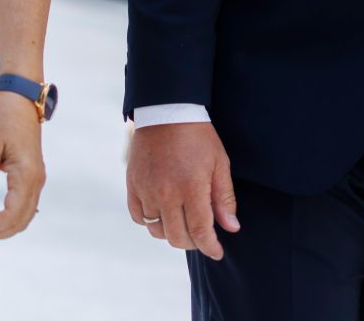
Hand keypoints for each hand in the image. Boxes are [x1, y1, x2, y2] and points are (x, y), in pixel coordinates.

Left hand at [0, 92, 45, 242]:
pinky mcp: (33, 175)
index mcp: (26, 175)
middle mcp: (37, 180)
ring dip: (3, 229)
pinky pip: (25, 206)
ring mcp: (37, 178)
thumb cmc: (2, 119)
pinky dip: (10, 218)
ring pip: (25, 216)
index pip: (11, 215)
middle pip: (20, 221)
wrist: (21, 98)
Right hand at [125, 121, 238, 260]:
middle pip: (177, 237)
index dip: (210, 247)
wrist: (166, 111)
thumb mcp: (220, 163)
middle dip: (193, 243)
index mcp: (191, 188)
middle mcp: (166, 194)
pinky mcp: (133, 185)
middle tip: (202, 236)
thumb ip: (224, 198)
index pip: (200, 231)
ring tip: (183, 223)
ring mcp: (146, 190)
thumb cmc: (198, 136)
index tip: (217, 252)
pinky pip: (139, 217)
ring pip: (157, 230)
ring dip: (172, 233)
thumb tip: (231, 228)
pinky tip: (163, 213)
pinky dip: (150, 221)